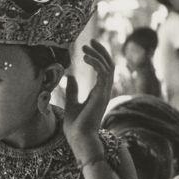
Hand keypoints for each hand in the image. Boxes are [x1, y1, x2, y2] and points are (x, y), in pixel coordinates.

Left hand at [63, 39, 113, 157]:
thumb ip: (72, 90)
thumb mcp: (71, 103)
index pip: (102, 69)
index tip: (87, 47)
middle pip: (108, 65)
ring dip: (97, 55)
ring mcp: (104, 93)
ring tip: (85, 47)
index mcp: (98, 92)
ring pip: (108, 67)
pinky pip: (103, 74)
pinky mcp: (102, 95)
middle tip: (90, 41)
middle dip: (100, 51)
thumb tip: (70, 75)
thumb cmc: (76, 126)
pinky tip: (85, 57)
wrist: (79, 138)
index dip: (97, 57)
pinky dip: (96, 63)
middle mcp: (104, 91)